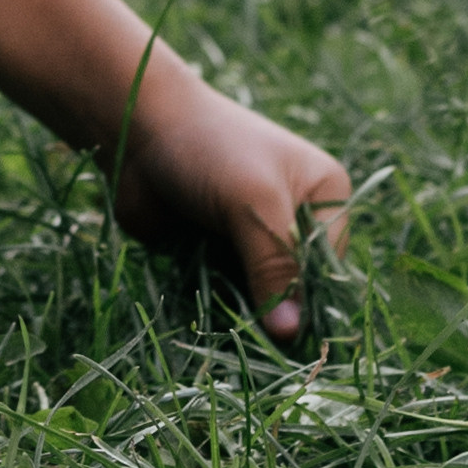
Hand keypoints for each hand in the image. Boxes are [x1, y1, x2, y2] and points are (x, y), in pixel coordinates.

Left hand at [105, 57, 349, 344]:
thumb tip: (292, 335)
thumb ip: (274, 266)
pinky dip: (216, 303)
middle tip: (252, 333)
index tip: (290, 339)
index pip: (331, 266)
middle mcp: (296, 218)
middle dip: (275, 310)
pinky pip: (228, 292)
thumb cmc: (208, 148)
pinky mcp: (219, 252)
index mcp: (325, 195)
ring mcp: (256, 237)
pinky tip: (204, 311)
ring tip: (223, 317)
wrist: (137, 127)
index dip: (312, 303)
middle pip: (298, 286)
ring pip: (262, 296)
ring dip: (241, 310)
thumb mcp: (254, 202)